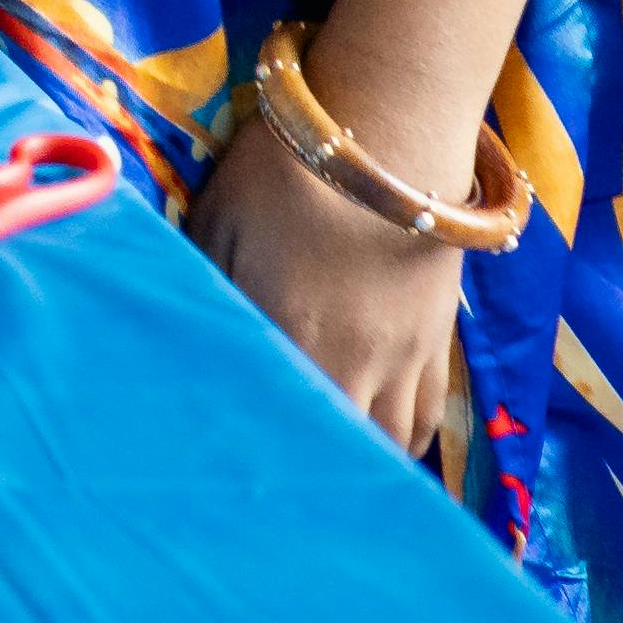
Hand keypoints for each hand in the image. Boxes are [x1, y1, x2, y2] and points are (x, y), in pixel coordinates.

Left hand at [186, 128, 476, 464]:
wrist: (385, 136)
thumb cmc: (282, 175)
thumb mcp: (216, 223)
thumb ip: (204, 288)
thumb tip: (184, 337)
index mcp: (285, 338)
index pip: (268, 420)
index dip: (250, 452)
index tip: (227, 474)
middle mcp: (349, 362)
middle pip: (336, 445)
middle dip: (310, 468)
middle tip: (281, 486)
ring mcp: (402, 357)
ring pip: (390, 441)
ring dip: (362, 461)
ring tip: (335, 472)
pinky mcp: (438, 341)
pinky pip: (426, 414)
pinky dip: (405, 439)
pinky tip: (384, 442)